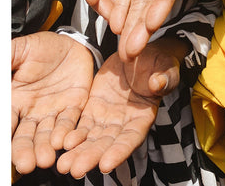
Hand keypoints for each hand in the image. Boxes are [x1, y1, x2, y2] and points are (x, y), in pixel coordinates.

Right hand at [12, 32, 93, 174]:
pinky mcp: (73, 110)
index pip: (5, 121)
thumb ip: (6, 57)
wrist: (70, 44)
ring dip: (45, 148)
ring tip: (45, 159)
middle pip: (25, 136)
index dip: (2, 136)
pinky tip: (64, 143)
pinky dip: (67, 134)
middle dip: (25, 151)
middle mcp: (31, 111)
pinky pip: (70, 124)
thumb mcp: (21, 48)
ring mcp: (52, 113)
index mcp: (14, 99)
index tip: (0, 151)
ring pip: (47, 136)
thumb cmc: (42, 47)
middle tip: (26, 165)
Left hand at [56, 37, 183, 176]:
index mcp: (143, 117)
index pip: (130, 139)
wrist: (139, 54)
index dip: (119, 152)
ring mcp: (107, 118)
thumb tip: (158, 83)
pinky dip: (71, 135)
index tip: (105, 165)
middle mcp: (123, 123)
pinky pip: (81, 125)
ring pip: (91, 139)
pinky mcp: (93, 109)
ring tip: (63, 165)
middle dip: (91, 157)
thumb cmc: (157, 62)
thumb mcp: (165, 66)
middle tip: (74, 170)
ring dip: (77, 152)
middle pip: (106, 144)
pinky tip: (60, 143)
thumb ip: (164, 77)